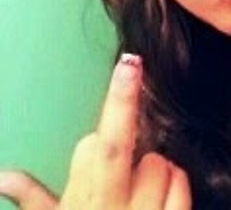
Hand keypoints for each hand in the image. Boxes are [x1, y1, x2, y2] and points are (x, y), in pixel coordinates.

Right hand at [0, 54, 191, 208]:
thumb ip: (36, 202)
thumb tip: (3, 178)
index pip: (88, 153)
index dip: (106, 119)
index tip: (126, 70)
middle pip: (116, 147)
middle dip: (121, 101)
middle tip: (129, 65)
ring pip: (158, 162)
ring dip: (152, 165)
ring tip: (138, 186)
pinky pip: (181, 183)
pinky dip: (173, 180)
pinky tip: (160, 193)